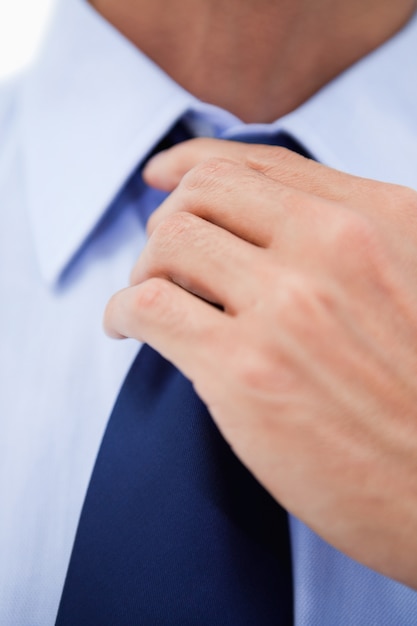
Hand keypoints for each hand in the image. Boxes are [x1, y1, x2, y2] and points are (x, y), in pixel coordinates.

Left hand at [105, 138, 416, 587]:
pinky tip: (129, 328)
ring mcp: (287, 306)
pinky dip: (124, 310)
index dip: (195, 162)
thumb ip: (347, 242)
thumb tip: (257, 221)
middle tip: (165, 257)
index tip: (163, 174)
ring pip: (170, 240)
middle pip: (204, 191)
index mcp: (379, 220)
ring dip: (145, 266)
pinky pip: (149, 306)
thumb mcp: (411, 283)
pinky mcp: (244, 370)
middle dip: (170, 218)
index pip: (259, 163)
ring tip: (150, 296)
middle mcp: (334, 247)